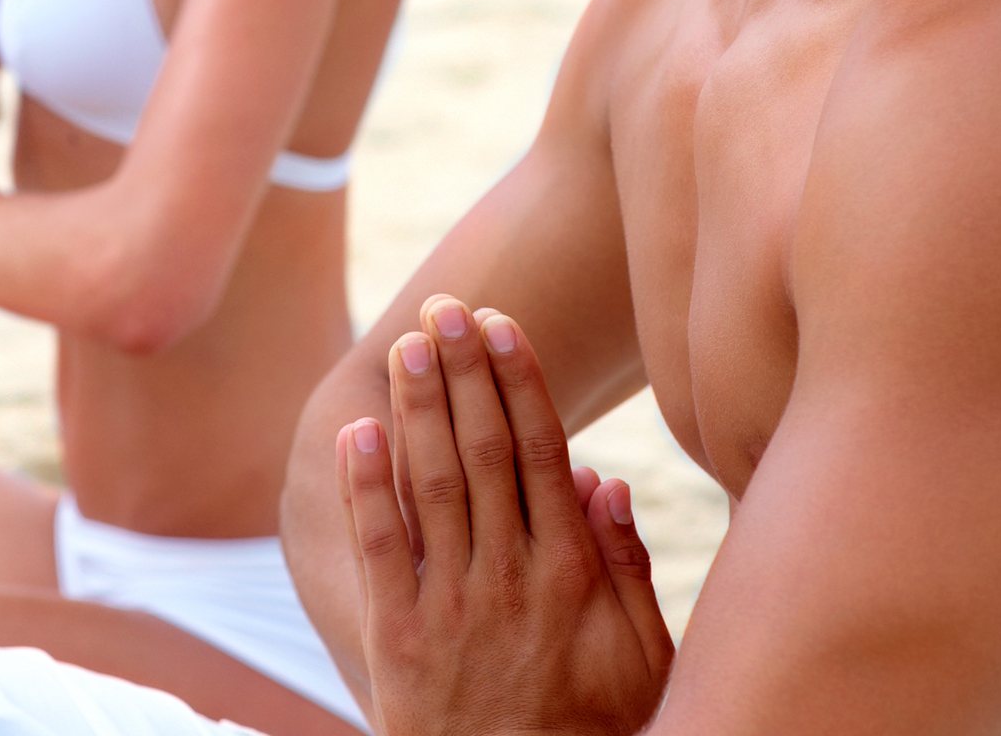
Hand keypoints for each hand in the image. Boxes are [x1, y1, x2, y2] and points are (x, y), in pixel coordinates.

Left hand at [338, 296, 673, 735]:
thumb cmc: (595, 728)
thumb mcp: (643, 657)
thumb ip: (628, 569)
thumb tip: (605, 478)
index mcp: (571, 573)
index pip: (540, 454)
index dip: (517, 384)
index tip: (501, 324)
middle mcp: (510, 577)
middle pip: (482, 452)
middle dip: (463, 374)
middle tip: (442, 307)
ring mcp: (452, 604)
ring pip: (430, 484)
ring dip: (416, 408)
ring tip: (405, 344)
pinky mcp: (398, 636)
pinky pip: (379, 548)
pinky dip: (365, 487)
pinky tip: (358, 432)